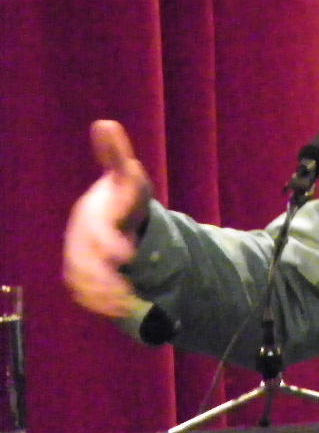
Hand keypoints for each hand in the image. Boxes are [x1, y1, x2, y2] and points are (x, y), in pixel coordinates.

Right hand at [63, 121, 152, 318]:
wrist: (111, 217)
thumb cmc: (120, 194)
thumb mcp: (124, 175)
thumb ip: (116, 155)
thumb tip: (104, 124)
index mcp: (91, 215)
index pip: (92, 231)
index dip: (106, 243)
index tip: (125, 254)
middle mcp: (80, 239)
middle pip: (82, 263)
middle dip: (102, 278)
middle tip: (126, 290)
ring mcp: (78, 258)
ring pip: (81, 282)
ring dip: (101, 295)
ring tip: (126, 304)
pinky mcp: (82, 275)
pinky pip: (84, 294)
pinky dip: (100, 303)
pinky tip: (121, 309)